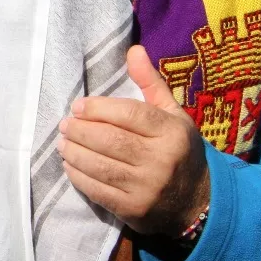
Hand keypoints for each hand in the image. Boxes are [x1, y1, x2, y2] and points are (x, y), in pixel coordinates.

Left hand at [57, 45, 210, 237]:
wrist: (198, 202)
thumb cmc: (179, 150)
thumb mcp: (173, 114)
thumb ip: (150, 83)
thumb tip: (133, 50)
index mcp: (172, 132)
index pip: (130, 115)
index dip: (99, 109)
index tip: (78, 106)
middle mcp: (161, 160)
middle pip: (111, 141)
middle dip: (81, 131)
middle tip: (65, 125)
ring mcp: (147, 188)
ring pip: (101, 166)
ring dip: (75, 153)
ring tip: (62, 144)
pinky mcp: (134, 210)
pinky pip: (99, 191)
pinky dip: (79, 177)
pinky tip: (70, 166)